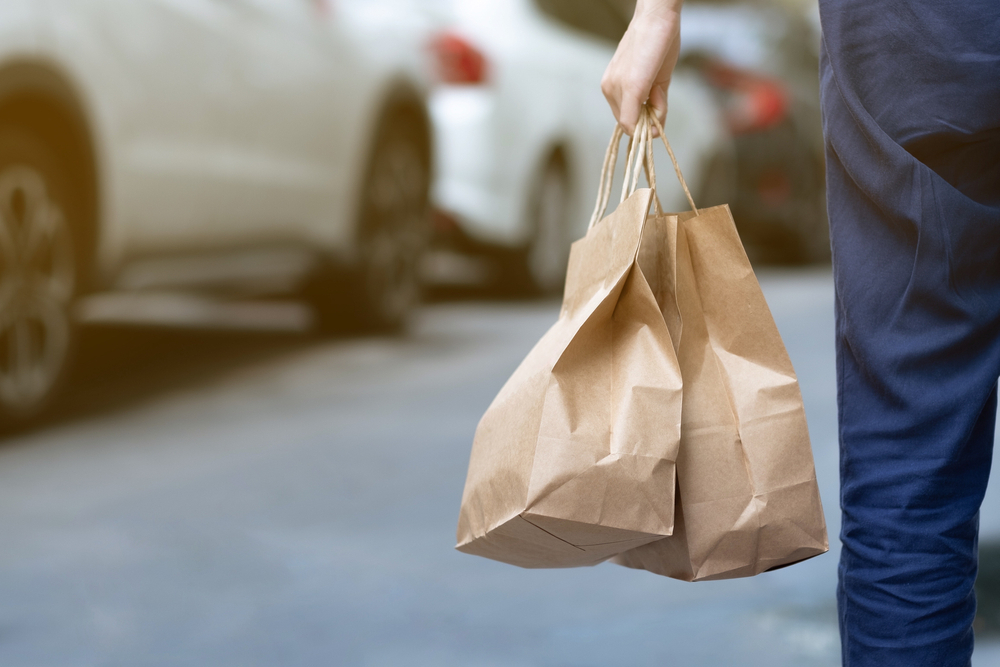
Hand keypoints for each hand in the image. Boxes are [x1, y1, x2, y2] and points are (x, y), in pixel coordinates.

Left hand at [601, 0, 682, 135]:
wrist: (657, 17)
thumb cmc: (658, 44)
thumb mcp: (656, 80)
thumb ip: (654, 103)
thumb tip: (655, 128)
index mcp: (613, 86)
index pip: (624, 118)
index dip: (642, 121)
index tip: (658, 107)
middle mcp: (609, 89)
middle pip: (627, 124)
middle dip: (646, 120)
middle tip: (660, 98)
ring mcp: (615, 88)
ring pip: (630, 124)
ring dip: (650, 117)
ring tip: (659, 91)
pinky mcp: (629, 88)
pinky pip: (632, 121)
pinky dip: (649, 119)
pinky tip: (658, 98)